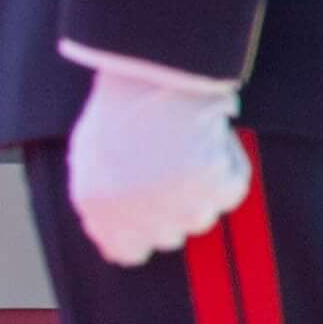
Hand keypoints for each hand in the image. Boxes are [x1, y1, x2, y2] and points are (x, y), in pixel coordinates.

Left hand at [63, 61, 249, 270]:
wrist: (150, 70)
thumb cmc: (118, 105)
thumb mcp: (90, 154)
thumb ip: (103, 194)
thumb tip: (118, 227)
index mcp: (100, 209)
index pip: (127, 253)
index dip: (141, 235)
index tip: (152, 215)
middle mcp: (139, 216)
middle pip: (169, 236)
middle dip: (171, 208)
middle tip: (170, 167)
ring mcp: (180, 206)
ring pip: (201, 216)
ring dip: (199, 188)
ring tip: (186, 146)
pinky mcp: (215, 187)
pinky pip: (232, 189)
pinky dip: (229, 165)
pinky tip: (212, 138)